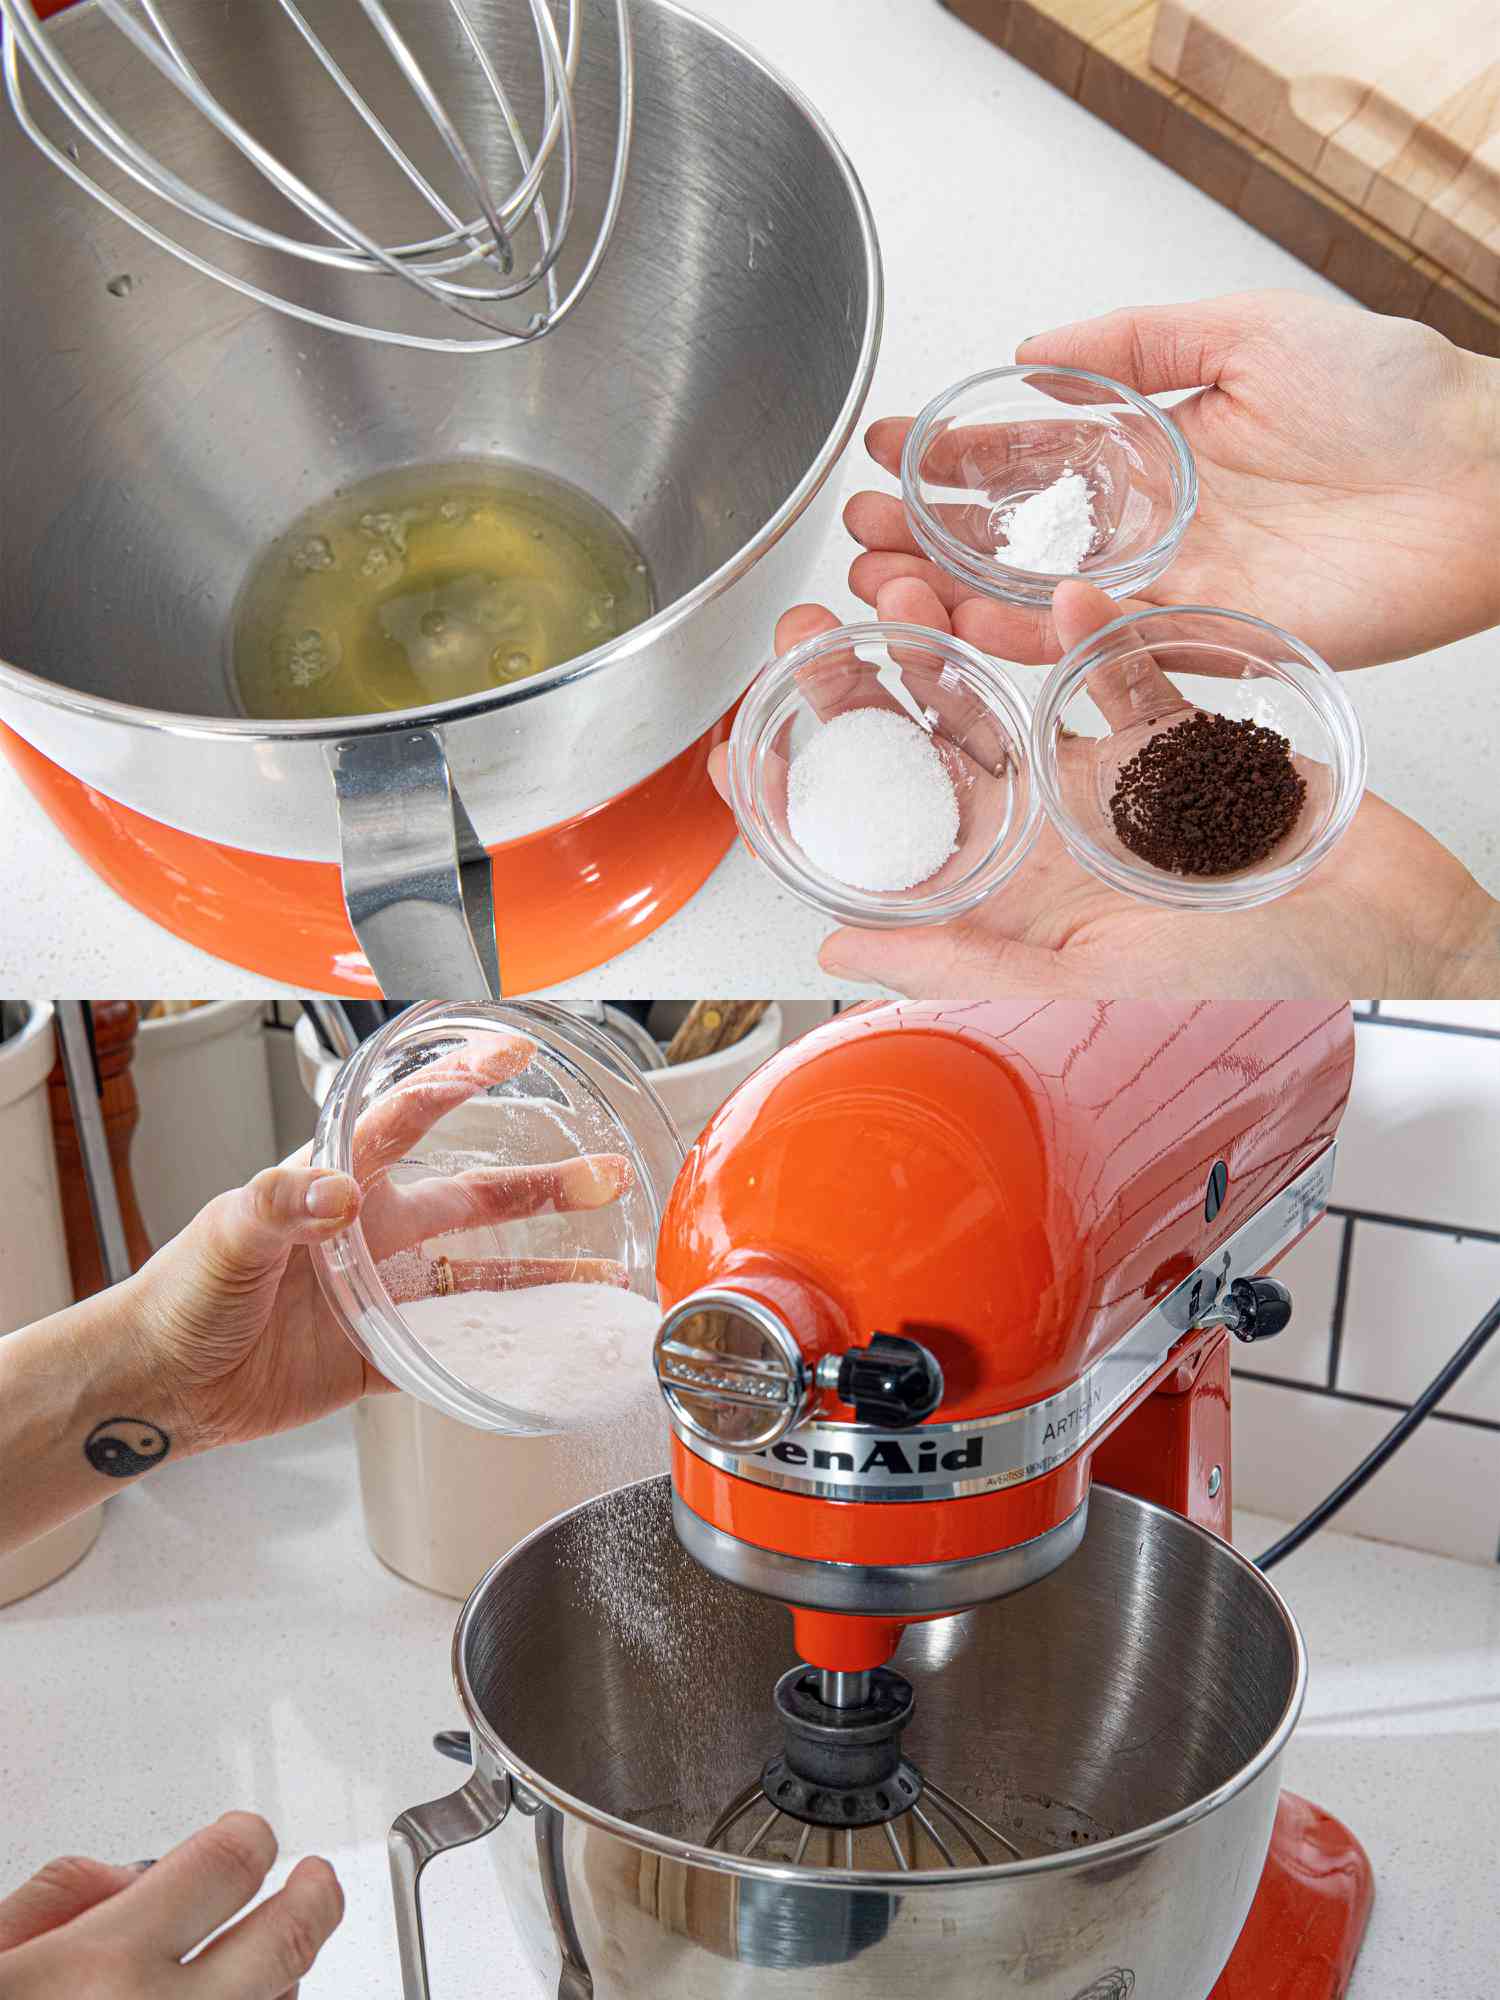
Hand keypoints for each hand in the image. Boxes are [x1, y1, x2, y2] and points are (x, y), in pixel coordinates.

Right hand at [0, 1813, 340, 1997]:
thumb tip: (134, 1878)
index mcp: (96, 1971)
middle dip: (315, 1897)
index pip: (229, 1863)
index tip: (250, 1840)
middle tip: (315, 1884)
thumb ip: (58, 1899)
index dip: (247, 1839)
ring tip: (256, 1967)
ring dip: (278, 1983)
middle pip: (290, 1940)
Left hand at [127, 1028, 633, 1452]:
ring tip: (603, 1269)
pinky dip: (506, 1351)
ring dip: (543, 1273)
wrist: (159, 1383)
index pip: (409, 1119)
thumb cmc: (178, 1296)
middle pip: (474, 1200)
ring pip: (481, 1277)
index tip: (511, 1055)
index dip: (461, 1083)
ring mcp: (383, 1294)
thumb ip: (281, 1203)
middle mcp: (373, 1232)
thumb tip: (338, 1192)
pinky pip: (456, 1349)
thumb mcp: (225, 1234)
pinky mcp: (381, 1355)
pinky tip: (550, 1348)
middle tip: (598, 1173)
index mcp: (338, 1184)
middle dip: (540, 1186)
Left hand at [712, 582, 1499, 999]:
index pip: (887, 845)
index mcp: (1019, 899)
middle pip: (929, 756)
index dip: (812, 798)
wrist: (1399, 940)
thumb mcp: (1096, 977)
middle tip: (807, 635)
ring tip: (896, 588)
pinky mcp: (1179, 735)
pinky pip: (1123, 666)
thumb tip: (835, 952)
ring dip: (951, 644)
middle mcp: (1052, 839)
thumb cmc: (1267, 979)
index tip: (743, 746)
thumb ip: (965, 958)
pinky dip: (1097, 627)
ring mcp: (1110, 783)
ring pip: (1009, 698)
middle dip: (861, 695)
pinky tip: (1065, 592)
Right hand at [846, 290, 1499, 669]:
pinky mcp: (1201, 641)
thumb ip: (1136, 344)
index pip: (1029, 459)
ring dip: (953, 598)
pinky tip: (977, 617)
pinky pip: (1101, 646)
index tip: (886, 451)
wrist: (1480, 482)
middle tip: (857, 534)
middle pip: (1015, 542)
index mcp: (1155, 450)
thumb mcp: (1247, 328)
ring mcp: (1169, 589)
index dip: (952, 457)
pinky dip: (1037, 636)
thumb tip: (1032, 353)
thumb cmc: (1392, 398)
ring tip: (884, 587)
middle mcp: (1150, 528)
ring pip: (1039, 605)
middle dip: (926, 539)